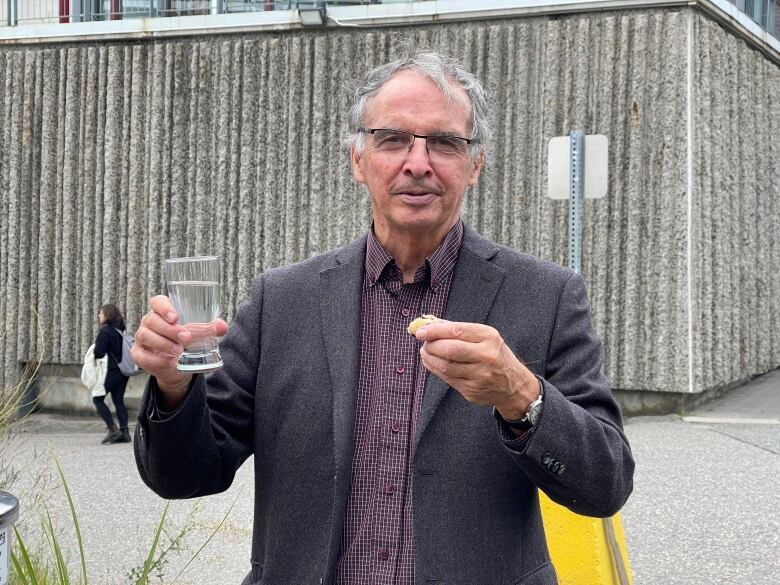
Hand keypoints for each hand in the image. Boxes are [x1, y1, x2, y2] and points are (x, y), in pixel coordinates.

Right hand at [131, 295, 228, 408]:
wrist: (177, 366)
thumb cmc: (187, 343)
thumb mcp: (199, 335)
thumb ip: (210, 329)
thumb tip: (222, 327)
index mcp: (162, 312)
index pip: (157, 302)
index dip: (164, 307)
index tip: (176, 317)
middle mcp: (149, 322)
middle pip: (151, 319)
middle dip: (169, 329)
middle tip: (186, 337)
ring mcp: (141, 338)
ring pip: (145, 335)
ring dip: (163, 343)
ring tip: (179, 350)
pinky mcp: (139, 355)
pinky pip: (142, 356)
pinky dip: (157, 359)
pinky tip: (171, 361)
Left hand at [415, 320, 538, 419]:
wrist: (514, 385)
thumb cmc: (495, 355)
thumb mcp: (485, 337)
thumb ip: (458, 329)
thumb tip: (430, 323)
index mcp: (489, 337)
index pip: (456, 331)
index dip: (434, 331)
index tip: (420, 331)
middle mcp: (486, 356)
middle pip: (450, 349)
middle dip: (431, 345)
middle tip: (424, 343)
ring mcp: (480, 375)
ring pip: (446, 366)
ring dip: (430, 358)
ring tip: (425, 352)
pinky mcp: (472, 390)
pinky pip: (447, 378)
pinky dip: (434, 369)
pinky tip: (431, 362)